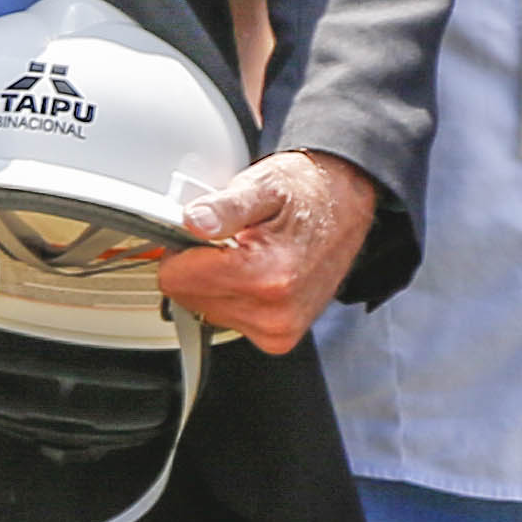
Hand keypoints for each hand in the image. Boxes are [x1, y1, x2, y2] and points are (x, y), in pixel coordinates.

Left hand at [153, 148, 376, 355]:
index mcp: (267, 275)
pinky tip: (253, 272)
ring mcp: (280, 330)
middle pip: (187, 296)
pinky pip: (227, 318)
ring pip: (204, 308)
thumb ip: (225, 206)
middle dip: (197, 265)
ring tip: (245, 253)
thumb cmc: (306, 195)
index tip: (197, 232)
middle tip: (227, 240)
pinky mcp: (280, 336)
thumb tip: (193, 221)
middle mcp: (276, 313)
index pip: (177, 280)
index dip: (178, 249)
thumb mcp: (263, 184)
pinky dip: (231, 294)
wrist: (344, 208)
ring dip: (215, 281)